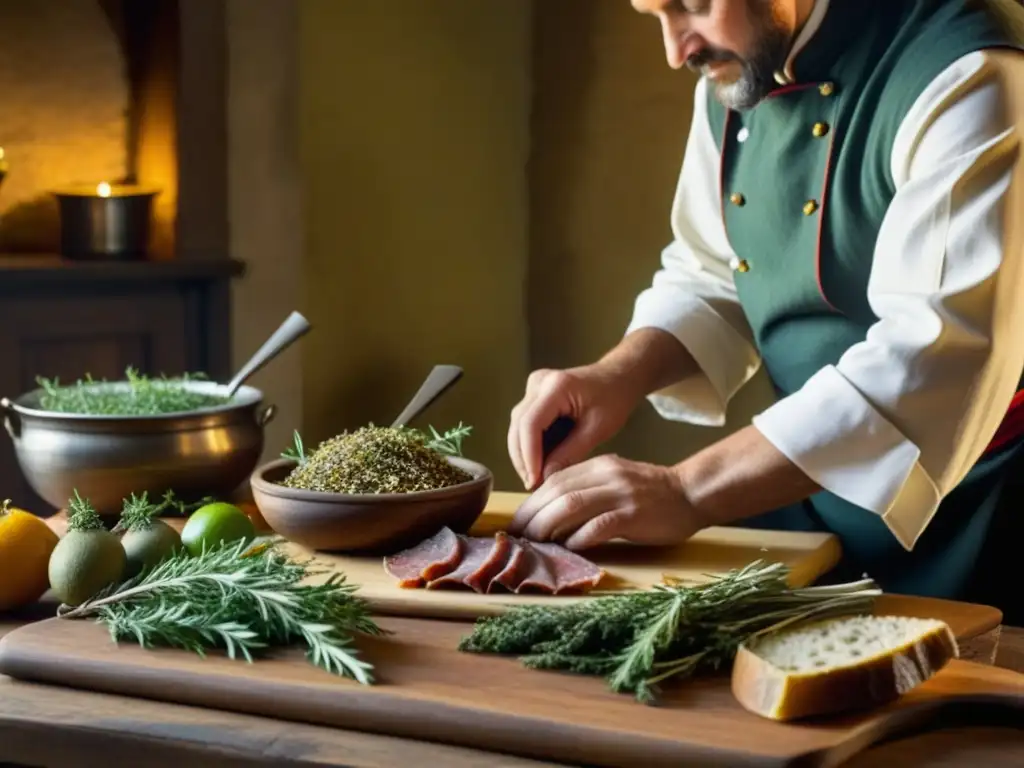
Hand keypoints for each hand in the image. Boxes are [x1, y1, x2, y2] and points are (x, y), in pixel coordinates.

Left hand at [507, 454, 702, 549]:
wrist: (691, 493)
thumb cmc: (651, 493)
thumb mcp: (615, 480)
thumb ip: (587, 490)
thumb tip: (551, 515)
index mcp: (598, 466)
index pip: (554, 482)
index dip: (531, 503)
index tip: (517, 523)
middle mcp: (605, 476)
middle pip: (556, 493)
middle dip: (532, 516)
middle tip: (517, 538)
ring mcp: (619, 494)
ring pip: (570, 507)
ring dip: (547, 527)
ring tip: (535, 544)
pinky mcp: (633, 515)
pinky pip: (597, 526)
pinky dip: (578, 538)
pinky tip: (569, 548)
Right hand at [508, 365, 641, 489]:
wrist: (617, 377)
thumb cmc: (614, 399)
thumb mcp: (597, 429)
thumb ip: (570, 453)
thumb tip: (546, 478)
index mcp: (557, 386)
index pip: (531, 423)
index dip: (529, 455)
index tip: (534, 480)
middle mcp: (539, 383)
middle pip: (519, 425)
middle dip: (523, 458)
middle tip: (532, 485)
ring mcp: (534, 387)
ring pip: (517, 425)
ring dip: (523, 454)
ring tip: (534, 479)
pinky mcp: (534, 395)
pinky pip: (525, 423)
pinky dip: (529, 445)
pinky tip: (537, 464)